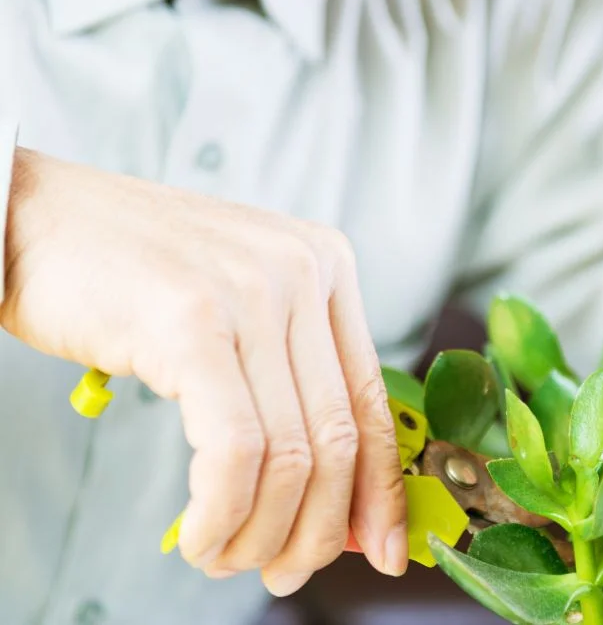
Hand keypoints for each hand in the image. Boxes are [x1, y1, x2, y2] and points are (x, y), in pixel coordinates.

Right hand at [2, 149, 406, 594]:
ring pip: (292, 453)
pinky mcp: (193, 321)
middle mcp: (303, 271)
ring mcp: (252, 291)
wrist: (35, 217)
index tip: (383, 551)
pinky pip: (235, 450)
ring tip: (227, 557)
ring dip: (263, 531)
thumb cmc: (132, 278)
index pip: (373, 400)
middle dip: (321, 528)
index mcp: (327, 265)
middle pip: (338, 436)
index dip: (382, 490)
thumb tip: (335, 499)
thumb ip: (290, 386)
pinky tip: (200, 536)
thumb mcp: (237, 312)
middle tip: (286, 570)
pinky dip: (223, 514)